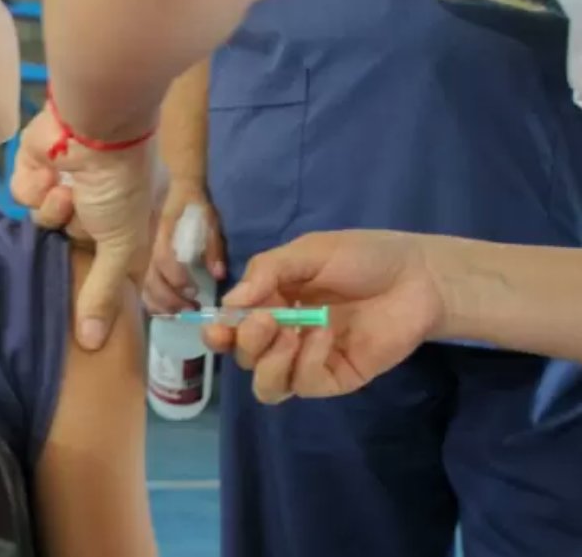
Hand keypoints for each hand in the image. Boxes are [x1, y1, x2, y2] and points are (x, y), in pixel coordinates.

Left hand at [11, 104, 153, 349]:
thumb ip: (104, 293)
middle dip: (71, 238)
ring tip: (67, 191)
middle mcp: (96, 203)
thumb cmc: (121, 185)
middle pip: (68, 246)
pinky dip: (35, 188)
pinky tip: (49, 173)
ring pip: (43, 223)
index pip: (109, 261)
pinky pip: (23, 195)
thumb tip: (92, 344)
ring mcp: (64, 184)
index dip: (97, 278)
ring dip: (54, 210)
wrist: (94, 123)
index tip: (88, 293)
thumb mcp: (123, 246)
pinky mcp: (34, 168)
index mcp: (128, 217)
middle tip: (76, 230)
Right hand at [143, 181, 224, 313]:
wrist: (170, 183)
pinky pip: (136, 284)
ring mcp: (136, 251)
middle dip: (170, 299)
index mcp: (161, 230)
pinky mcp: (134, 258)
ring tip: (177, 313)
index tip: (194, 292)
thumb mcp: (208, 218)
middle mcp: (144, 243)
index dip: (178, 279)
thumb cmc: (191, 203)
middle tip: (190, 308)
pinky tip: (161, 309)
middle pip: (150, 279)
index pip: (164, 259)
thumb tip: (218, 275)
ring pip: (140, 285)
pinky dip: (148, 300)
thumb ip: (213, 246)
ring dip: (158, 304)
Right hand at [204, 230, 446, 403]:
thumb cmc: (364, 257)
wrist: (419, 275)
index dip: (219, 334)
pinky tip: (323, 334)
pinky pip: (304, 384)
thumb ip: (267, 273)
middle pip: (245, 359)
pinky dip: (305, 361)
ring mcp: (309, 360)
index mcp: (271, 303)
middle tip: (267, 320)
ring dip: (268, 362)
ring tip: (290, 333)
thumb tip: (231, 303)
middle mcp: (284, 336)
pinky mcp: (335, 378)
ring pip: (266, 386)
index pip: (232, 329)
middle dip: (246, 342)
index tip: (218, 329)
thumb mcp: (308, 252)